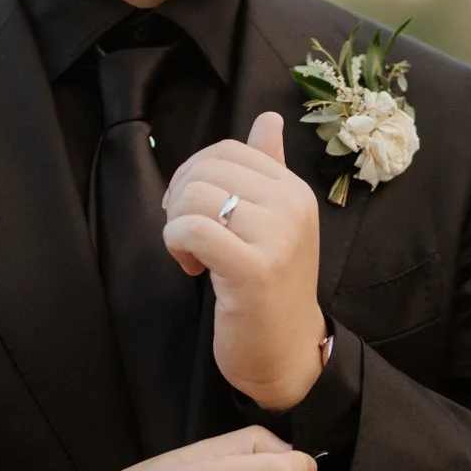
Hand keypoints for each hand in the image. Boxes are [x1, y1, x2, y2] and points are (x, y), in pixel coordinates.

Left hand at [161, 111, 327, 409]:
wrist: (285, 352)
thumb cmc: (269, 289)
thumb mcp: (273, 222)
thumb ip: (268, 169)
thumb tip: (268, 119)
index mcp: (295, 190)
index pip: (228, 150)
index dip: (193, 174)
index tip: (193, 211)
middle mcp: (292, 206)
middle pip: (207, 168)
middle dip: (179, 199)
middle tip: (185, 236)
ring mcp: (277, 237)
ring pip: (196, 196)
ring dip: (176, 226)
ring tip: (190, 254)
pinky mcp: (254, 269)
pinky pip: (192, 230)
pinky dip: (176, 245)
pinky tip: (190, 267)